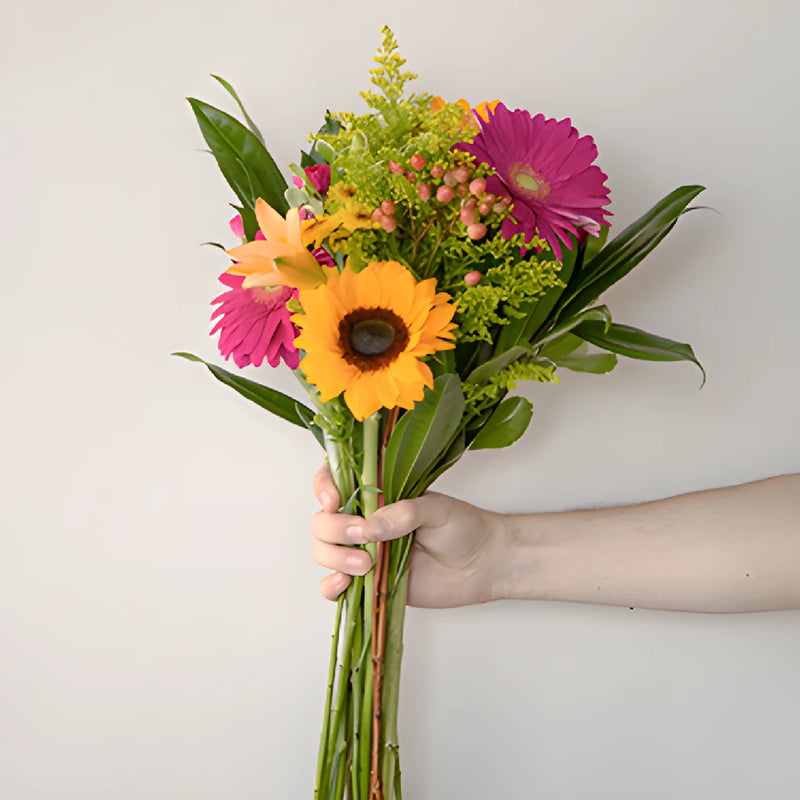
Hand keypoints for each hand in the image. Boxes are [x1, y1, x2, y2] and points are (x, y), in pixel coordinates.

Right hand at [311, 465, 506, 607]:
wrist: (483, 564)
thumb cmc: (463, 528)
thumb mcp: (436, 509)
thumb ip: (404, 514)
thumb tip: (369, 527)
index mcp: (377, 494)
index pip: (334, 481)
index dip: (324, 487)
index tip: (333, 500)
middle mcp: (364, 521)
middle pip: (322, 521)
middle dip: (334, 529)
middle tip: (363, 537)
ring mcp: (364, 552)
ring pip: (324, 552)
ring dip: (335, 557)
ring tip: (367, 564)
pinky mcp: (369, 582)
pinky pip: (335, 587)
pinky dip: (331, 587)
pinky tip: (344, 585)